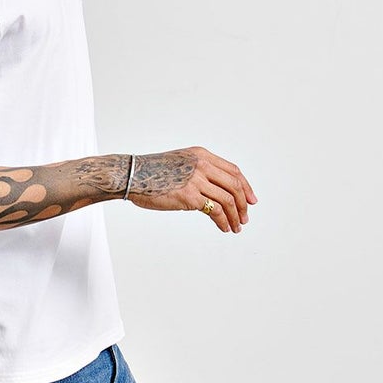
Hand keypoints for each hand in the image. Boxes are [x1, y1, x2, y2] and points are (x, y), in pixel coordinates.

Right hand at [127, 147, 256, 232]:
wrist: (131, 175)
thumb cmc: (151, 171)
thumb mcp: (180, 163)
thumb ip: (198, 171)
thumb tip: (214, 192)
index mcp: (201, 155)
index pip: (233, 170)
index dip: (246, 186)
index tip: (251, 200)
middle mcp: (201, 164)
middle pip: (235, 185)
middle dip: (244, 204)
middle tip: (245, 218)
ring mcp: (196, 180)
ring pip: (228, 200)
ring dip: (235, 216)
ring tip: (236, 227)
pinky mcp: (189, 196)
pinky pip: (215, 211)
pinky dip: (223, 222)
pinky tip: (224, 228)